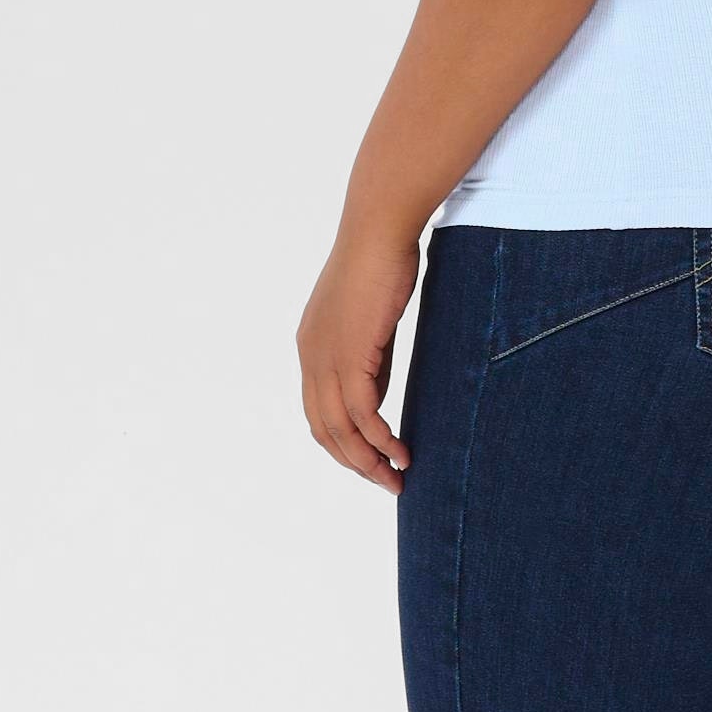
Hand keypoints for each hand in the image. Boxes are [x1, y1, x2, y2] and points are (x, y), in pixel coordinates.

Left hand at [297, 216, 420, 492]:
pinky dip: (379, 439)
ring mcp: (326, 356)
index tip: (373, 462)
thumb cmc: (382, 263)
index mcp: (311, 348)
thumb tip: (374, 400)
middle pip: (324, 430)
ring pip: (341, 428)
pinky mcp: (350, 354)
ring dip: (368, 460)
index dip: (344, 444)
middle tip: (387, 482)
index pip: (318, 413)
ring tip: (397, 477)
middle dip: (355, 463)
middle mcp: (311, 356)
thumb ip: (368, 362)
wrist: (380, 229)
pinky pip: (362, 412)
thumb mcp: (371, 322)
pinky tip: (400, 452)